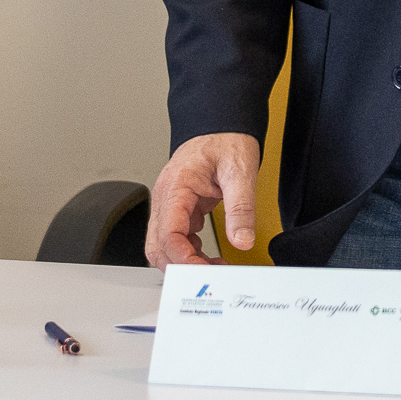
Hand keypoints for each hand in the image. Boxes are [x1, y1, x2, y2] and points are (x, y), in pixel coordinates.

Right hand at [147, 132, 260, 265]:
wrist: (223, 121)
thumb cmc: (226, 138)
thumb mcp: (240, 170)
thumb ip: (241, 206)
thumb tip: (242, 239)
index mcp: (175, 188)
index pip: (168, 234)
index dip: (182, 258)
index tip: (203, 271)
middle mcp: (167, 199)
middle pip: (158, 246)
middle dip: (179, 266)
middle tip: (208, 278)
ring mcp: (172, 204)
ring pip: (164, 245)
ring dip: (184, 261)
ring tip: (214, 269)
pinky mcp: (182, 208)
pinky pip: (178, 237)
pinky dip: (190, 252)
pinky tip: (210, 257)